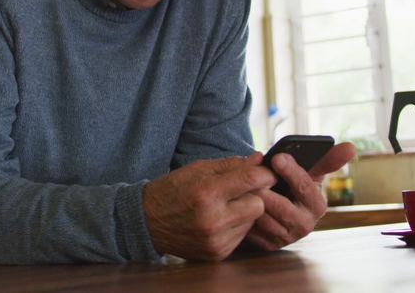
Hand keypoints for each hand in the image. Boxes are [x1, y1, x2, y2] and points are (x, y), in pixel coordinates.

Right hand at [143, 154, 274, 260]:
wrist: (148, 221)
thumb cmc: (174, 189)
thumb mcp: (199, 169)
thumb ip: (232, 165)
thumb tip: (260, 160)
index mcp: (207, 192)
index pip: (252, 180)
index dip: (265, 174)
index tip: (266, 172)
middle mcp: (213, 219)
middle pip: (258, 204)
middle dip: (254, 195)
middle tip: (240, 191)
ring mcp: (216, 239)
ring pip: (252, 221)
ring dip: (244, 212)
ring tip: (225, 206)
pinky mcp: (217, 253)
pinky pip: (242, 236)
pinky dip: (236, 226)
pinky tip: (220, 221)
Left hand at [245, 142, 355, 250]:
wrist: (276, 206)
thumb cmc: (293, 185)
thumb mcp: (309, 171)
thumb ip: (328, 159)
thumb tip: (351, 146)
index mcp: (317, 206)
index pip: (306, 187)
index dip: (291, 172)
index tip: (276, 157)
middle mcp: (305, 225)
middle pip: (284, 208)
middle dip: (268, 191)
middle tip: (252, 176)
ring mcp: (286, 237)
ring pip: (265, 220)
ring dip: (252, 202)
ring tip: (241, 186)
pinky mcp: (268, 245)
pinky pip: (252, 231)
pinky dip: (243, 215)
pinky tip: (236, 201)